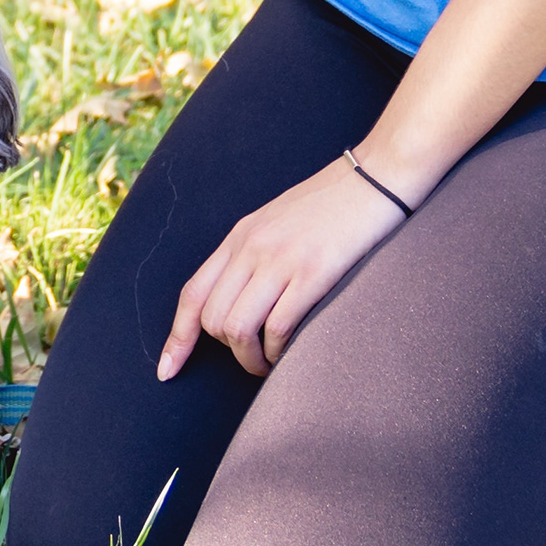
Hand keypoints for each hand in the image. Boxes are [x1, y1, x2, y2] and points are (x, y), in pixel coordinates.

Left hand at [156, 158, 408, 379]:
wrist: (378, 175)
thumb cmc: (332, 205)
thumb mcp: (277, 222)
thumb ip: (254, 254)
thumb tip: (237, 299)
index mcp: (240, 236)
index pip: (193, 294)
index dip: (177, 338)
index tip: (168, 370)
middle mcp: (252, 247)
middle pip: (213, 319)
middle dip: (229, 352)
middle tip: (254, 359)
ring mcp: (281, 259)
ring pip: (239, 328)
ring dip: (252, 359)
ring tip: (270, 364)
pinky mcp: (314, 272)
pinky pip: (279, 327)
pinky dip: (280, 352)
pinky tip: (292, 353)